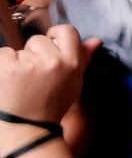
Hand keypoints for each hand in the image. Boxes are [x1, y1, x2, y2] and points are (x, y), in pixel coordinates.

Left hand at [0, 26, 100, 152]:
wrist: (27, 126)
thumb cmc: (52, 104)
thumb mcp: (74, 83)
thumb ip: (83, 59)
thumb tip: (96, 40)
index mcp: (72, 63)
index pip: (67, 31)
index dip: (56, 34)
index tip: (50, 44)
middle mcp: (53, 61)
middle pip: (38, 40)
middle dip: (34, 53)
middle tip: (35, 75)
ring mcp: (29, 63)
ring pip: (20, 49)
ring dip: (18, 61)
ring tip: (22, 80)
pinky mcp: (6, 67)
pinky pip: (4, 54)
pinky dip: (4, 65)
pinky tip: (9, 80)